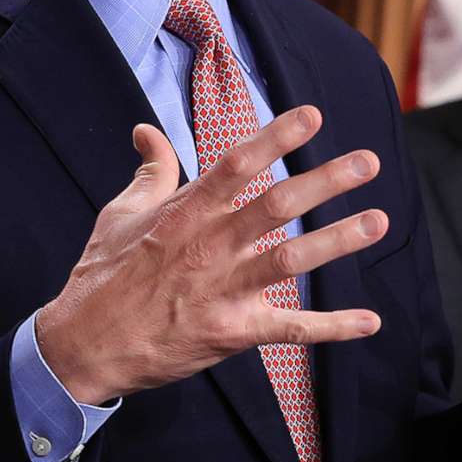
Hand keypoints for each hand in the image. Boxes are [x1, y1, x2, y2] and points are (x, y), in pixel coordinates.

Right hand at [35, 107, 386, 404]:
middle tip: (367, 162)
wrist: (84, 345)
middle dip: (326, 181)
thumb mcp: (118, 215)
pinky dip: (332, 327)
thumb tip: (146, 130)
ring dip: (338, 241)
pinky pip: (289, 329)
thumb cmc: (101, 277)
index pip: (236, 165)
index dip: (276, 137)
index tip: (313, 116)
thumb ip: (148, 172)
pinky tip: (369, 321)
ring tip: (378, 222)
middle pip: (276, 206)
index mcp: (183, 213)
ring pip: (291, 260)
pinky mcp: (230, 333)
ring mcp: (221, 290)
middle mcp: (207, 247)